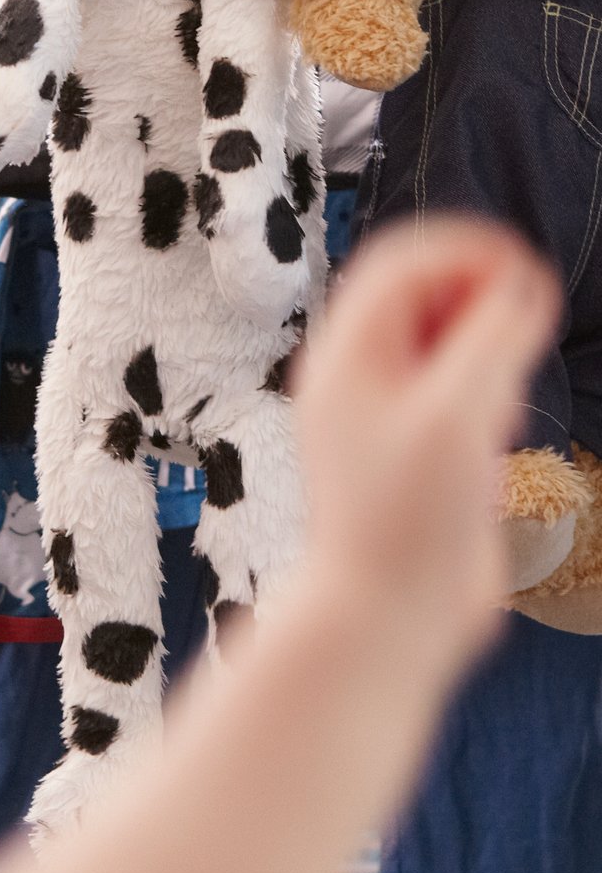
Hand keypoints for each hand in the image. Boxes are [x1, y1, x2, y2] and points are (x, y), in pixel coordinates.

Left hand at [294, 217, 560, 664]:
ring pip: (445, 347)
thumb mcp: (458, 415)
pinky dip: (487, 401)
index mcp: (347, 357)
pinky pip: (456, 397)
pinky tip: (497, 442)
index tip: (526, 269)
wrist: (387, 621)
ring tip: (496, 413)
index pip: (402, 262)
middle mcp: (357, 378)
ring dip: (487, 358)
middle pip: (424, 297)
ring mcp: (384, 416)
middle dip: (482, 305)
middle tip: (524, 338)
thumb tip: (521, 287)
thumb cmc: (408, 522)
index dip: (467, 250)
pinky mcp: (414, 455)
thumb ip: (492, 339)